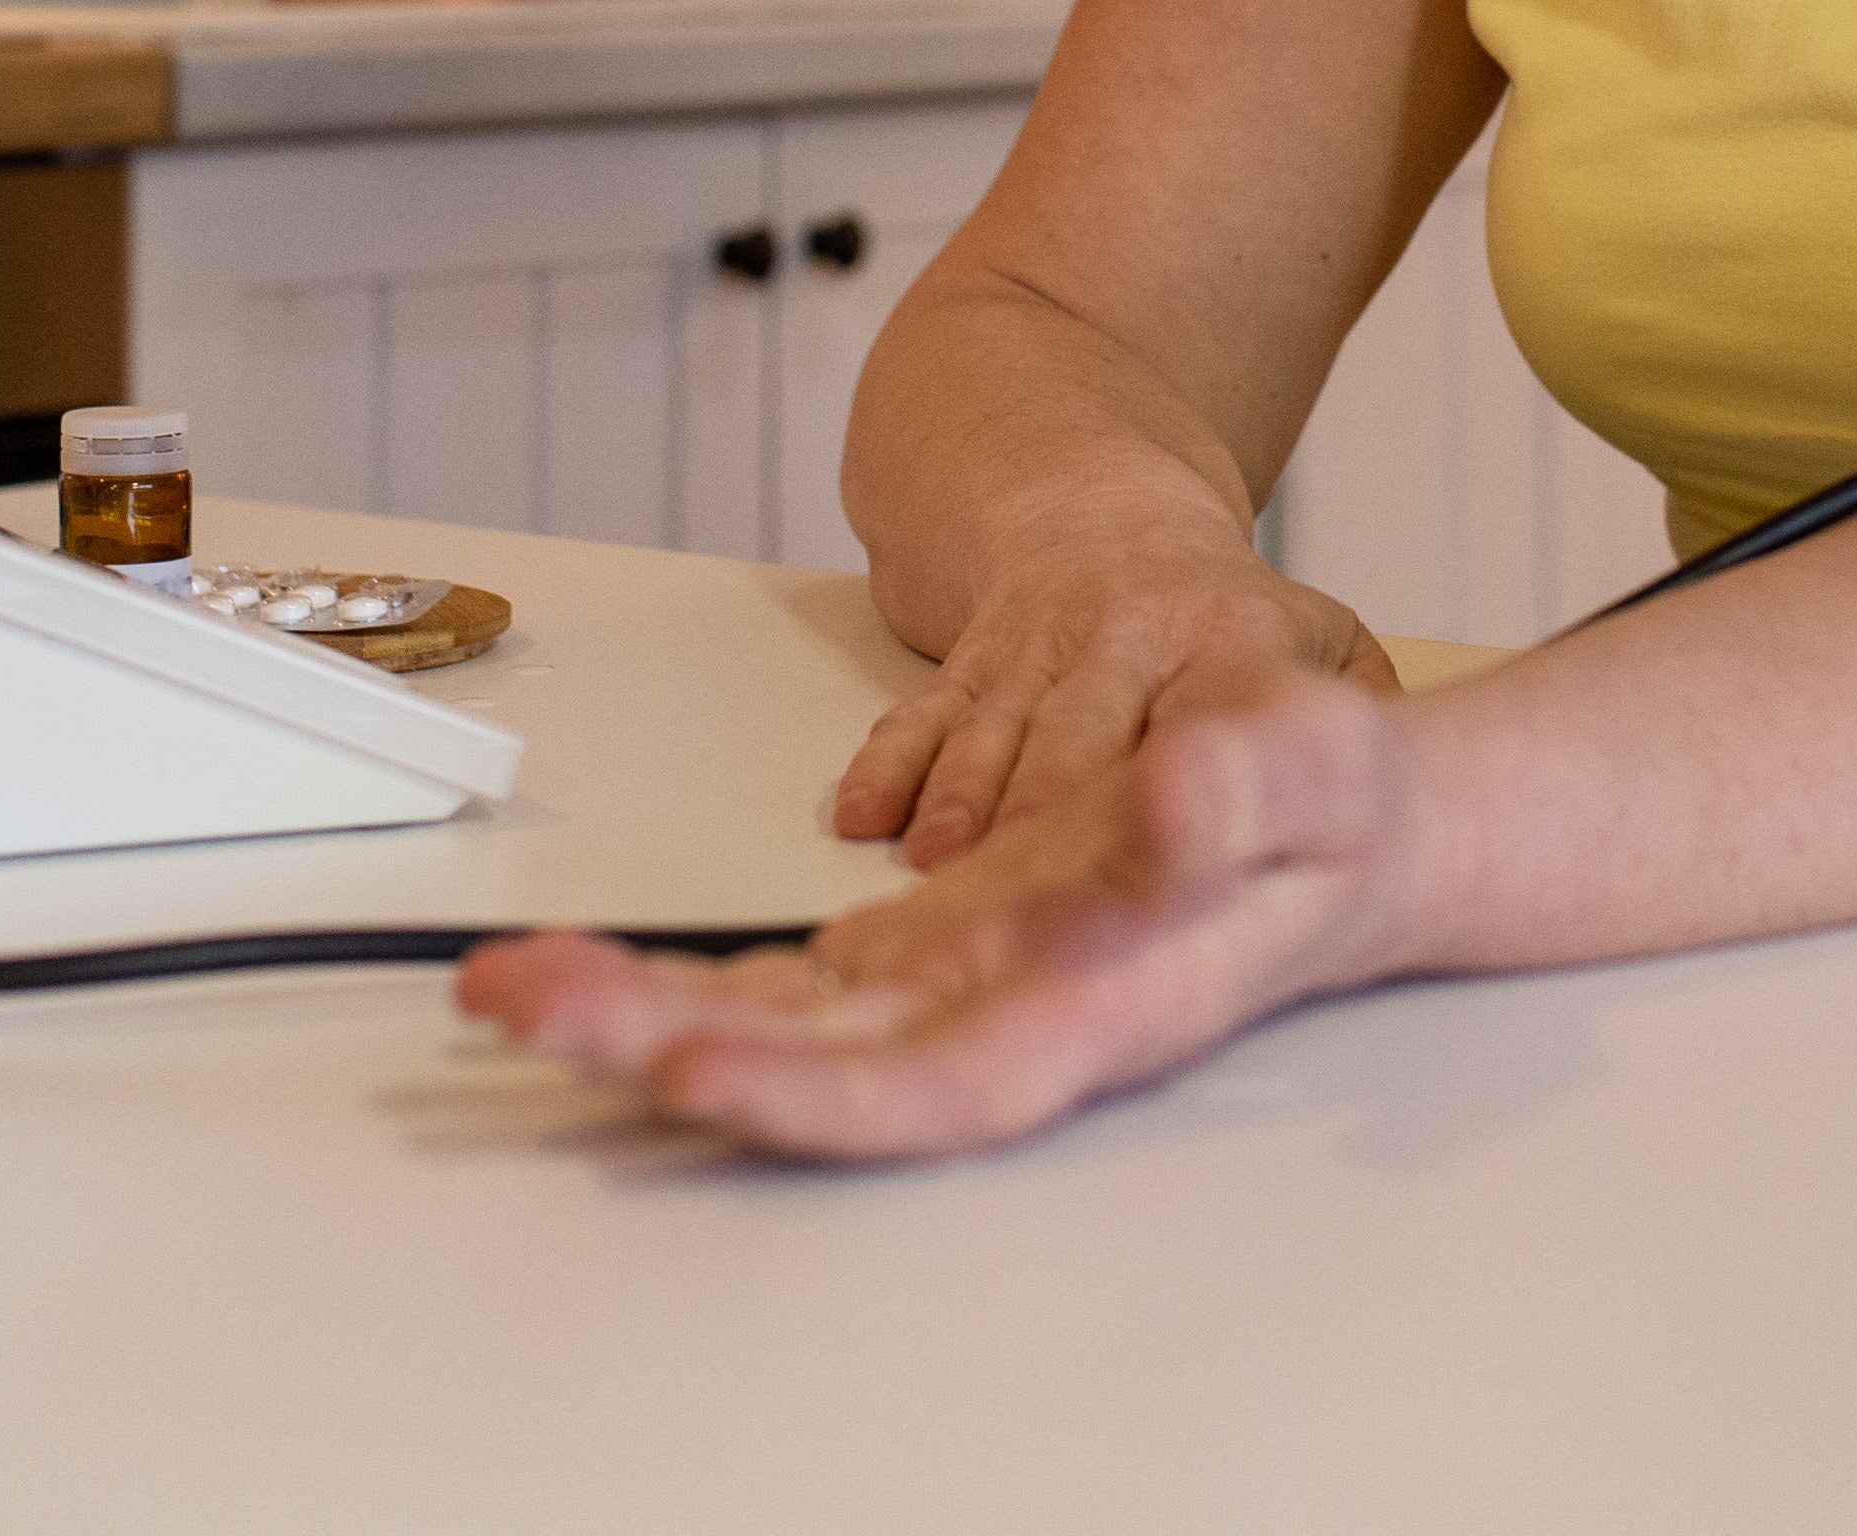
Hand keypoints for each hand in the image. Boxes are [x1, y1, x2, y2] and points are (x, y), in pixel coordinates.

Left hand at [462, 670, 1422, 1159]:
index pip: (940, 1079)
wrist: (1349, 831)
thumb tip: (1161, 805)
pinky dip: (682, 981)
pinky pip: (780, 986)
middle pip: (814, 1067)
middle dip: (661, 1048)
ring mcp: (951, 989)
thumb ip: (1244, 788)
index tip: (694, 1068)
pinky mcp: (922, 949)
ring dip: (639, 1018)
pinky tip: (593, 976)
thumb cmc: (1343, 809)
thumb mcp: (1320, 762)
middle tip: (522, 1006)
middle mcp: (1003, 1017)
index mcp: (1098, 1001)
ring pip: (774, 1029)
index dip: (815, 1094)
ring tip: (506, 990)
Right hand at [836, 506, 1396, 866]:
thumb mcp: (1315, 634)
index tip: (1164, 879)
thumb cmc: (1214, 609)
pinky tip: (865, 821)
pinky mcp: (966, 664)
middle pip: (1081, 750)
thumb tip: (1409, 791)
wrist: (1087, 500)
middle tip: (1030, 928)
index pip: (1205, 731)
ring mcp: (1036, 652)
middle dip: (1051, 838)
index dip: (1179, 807)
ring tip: (936, 890)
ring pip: (994, 741)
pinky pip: (920, 716)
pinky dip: (889, 768)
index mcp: (1222, 639)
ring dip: (963, 816)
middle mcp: (1122, 641)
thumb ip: (1368, 707)